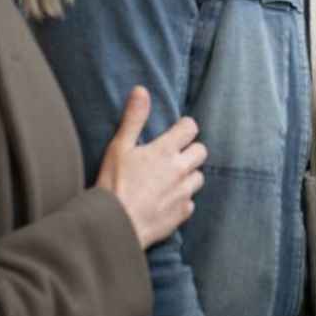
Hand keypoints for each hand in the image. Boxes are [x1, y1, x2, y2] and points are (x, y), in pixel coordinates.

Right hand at [96, 86, 206, 248]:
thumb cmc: (114, 184)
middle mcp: (180, 170)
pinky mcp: (182, 214)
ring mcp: (184, 193)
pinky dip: (182, 200)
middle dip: (191, 150)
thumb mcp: (119, 147)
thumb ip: (133, 119)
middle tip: (173, 155)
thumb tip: (141, 90)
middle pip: (201, 151)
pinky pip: (190, 202)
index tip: (177, 130)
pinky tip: (166, 201)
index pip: (191, 128)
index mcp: (166, 151)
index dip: (185, 127)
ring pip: (199, 177)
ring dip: (188, 175)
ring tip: (170, 178)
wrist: (115, 226)